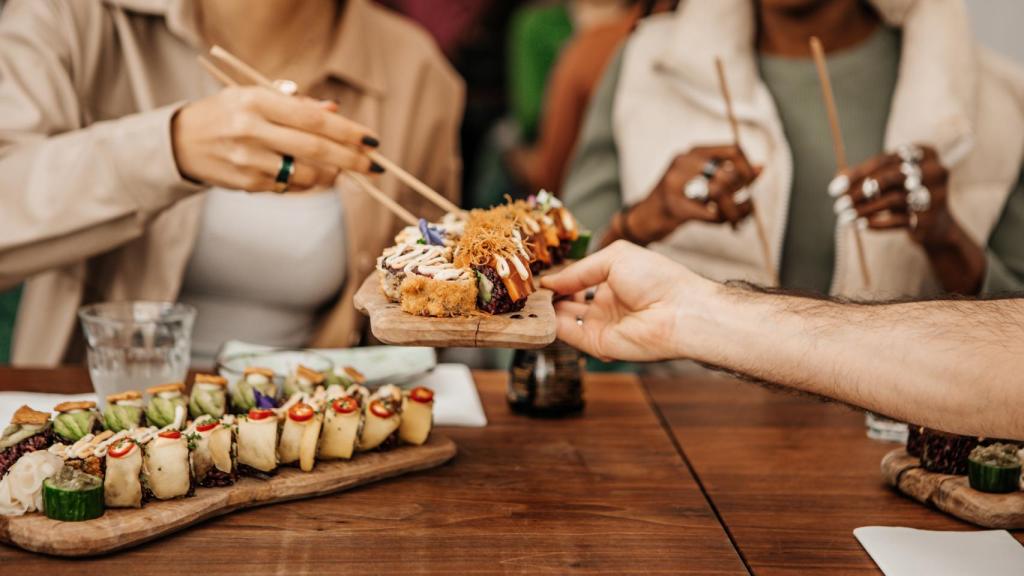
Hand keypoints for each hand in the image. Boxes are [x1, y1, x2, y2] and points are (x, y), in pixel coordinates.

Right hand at [171, 86, 379, 191]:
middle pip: (316, 149)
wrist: (181, 142)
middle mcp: (252, 130)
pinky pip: (291, 187)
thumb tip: (336, 111)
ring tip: (337, 169)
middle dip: (351, 160)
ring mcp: (249, 160)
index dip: (348, 131)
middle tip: (374, 166)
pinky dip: (307, 183)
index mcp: (256, 100)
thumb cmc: (228, 113)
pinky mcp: (247, 184)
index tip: (372, 141)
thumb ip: (296, 104)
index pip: (314, 118)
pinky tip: (307, 175)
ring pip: (307, 174)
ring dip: (331, 175)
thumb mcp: (256, 96)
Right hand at [541, 240, 715, 361]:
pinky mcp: (599, 344)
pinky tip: (539, 312)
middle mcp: (606, 304)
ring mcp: (602, 325)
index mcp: (613, 280)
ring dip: (546, 310)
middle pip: (567, 301)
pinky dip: (552, 326)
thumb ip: (579, 270)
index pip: (578, 280)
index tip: (538, 273)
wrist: (679, 310)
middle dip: (548, 295)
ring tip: (528, 298)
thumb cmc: (658, 279)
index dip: (559, 277)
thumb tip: (550, 280)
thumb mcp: (615, 258)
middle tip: (527, 288)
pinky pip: (570, 336)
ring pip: (564, 319)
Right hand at [617, 145, 761, 245]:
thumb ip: (730, 174)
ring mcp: (675, 184)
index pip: (733, 150)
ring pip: (720, 192)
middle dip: (742, 194)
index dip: (748, 168)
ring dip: (735, 210)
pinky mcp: (674, 207)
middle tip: (745, 209)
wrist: (643, 220)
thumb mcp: (702, 182)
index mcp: (692, 153)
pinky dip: (723, 220)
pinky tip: (727, 224)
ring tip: (736, 220)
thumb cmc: (676, 201)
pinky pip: (710, 213)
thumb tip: (761, 168)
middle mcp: (683, 163)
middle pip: (728, 174)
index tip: (750, 185)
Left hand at [832, 145, 953, 245]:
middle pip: (890, 176)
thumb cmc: (905, 194)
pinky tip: (860, 225)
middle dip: (860, 191)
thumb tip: (838, 176)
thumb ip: (865, 175)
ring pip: (893, 199)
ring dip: (864, 209)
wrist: (936, 224)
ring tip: (846, 217)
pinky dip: (877, 223)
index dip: (856, 173)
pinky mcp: (931, 217)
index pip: (883, 160)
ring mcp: (936, 194)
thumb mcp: (888, 181)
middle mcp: (934, 170)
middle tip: (839, 205)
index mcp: (923, 153)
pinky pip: (899, 221)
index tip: (834, 189)